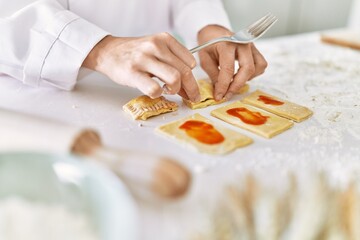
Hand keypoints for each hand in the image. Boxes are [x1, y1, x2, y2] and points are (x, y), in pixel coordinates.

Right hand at [82, 33, 200, 101]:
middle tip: (190, 97)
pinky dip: (158, 94)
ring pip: (174, 78)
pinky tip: (154, 91)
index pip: (190, 61)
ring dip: (175, 90)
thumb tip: (189, 86)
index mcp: (164, 39)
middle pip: (185, 71)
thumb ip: (173, 62)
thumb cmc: (135, 53)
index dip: (193, 77)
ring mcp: (143, 59)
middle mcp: (155, 46)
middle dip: (190, 88)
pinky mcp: (133, 73)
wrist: (108, 52)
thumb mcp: (156, 48)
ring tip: (168, 91)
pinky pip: (154, 88)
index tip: (190, 87)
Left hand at [197, 25, 267, 100]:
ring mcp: (251, 45)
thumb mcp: (205, 59)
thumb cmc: (208, 44)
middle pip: (247, 69)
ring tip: (233, 82)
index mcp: (227, 43)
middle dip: (237, 86)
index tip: (219, 96)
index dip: (224, 86)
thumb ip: (214, 75)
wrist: (214, 31)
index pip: (228, 69)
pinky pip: (261, 65)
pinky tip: (240, 75)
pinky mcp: (255, 49)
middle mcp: (242, 43)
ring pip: (258, 67)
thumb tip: (220, 91)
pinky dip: (253, 74)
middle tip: (227, 95)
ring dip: (247, 79)